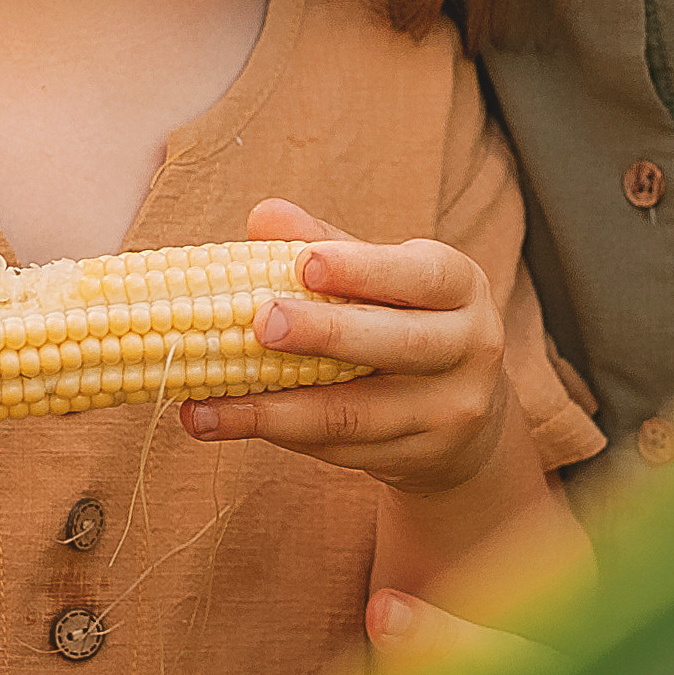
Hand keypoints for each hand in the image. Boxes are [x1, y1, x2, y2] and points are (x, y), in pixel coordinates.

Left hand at [177, 197, 508, 494]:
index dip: (364, 270)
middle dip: (325, 335)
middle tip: (259, 323)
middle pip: (399, 344)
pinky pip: (341, 448)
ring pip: (358, 414)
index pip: (421, 276)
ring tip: (204, 401)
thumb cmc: (405, 322)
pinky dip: (279, 434)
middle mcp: (468, 348)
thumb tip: (263, 217)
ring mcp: (448, 411)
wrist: (463, 417)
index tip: (305, 265)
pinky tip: (226, 420)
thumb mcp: (381, 279)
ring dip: (274, 409)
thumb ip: (324, 246)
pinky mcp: (418, 458)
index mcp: (460, 288)